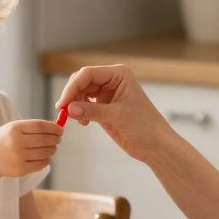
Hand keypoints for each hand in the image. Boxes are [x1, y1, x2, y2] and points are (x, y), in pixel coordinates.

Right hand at [0, 119, 61, 177]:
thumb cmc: (4, 140)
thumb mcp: (13, 128)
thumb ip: (32, 126)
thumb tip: (56, 127)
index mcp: (15, 128)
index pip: (40, 126)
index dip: (53, 128)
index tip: (60, 129)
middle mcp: (16, 142)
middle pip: (45, 139)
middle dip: (55, 139)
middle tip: (58, 138)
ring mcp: (18, 157)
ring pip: (45, 152)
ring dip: (52, 149)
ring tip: (52, 147)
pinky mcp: (21, 169)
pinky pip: (41, 164)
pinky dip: (47, 160)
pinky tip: (45, 157)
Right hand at [54, 65, 172, 162]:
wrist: (155, 145)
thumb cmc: (145, 127)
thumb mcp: (117, 116)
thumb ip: (92, 111)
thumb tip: (68, 109)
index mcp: (119, 74)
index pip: (88, 73)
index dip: (72, 87)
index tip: (63, 103)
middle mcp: (112, 80)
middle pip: (81, 81)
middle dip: (72, 95)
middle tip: (64, 112)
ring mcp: (107, 93)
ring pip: (81, 93)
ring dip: (74, 105)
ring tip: (79, 121)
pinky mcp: (104, 106)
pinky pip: (84, 104)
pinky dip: (79, 112)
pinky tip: (83, 122)